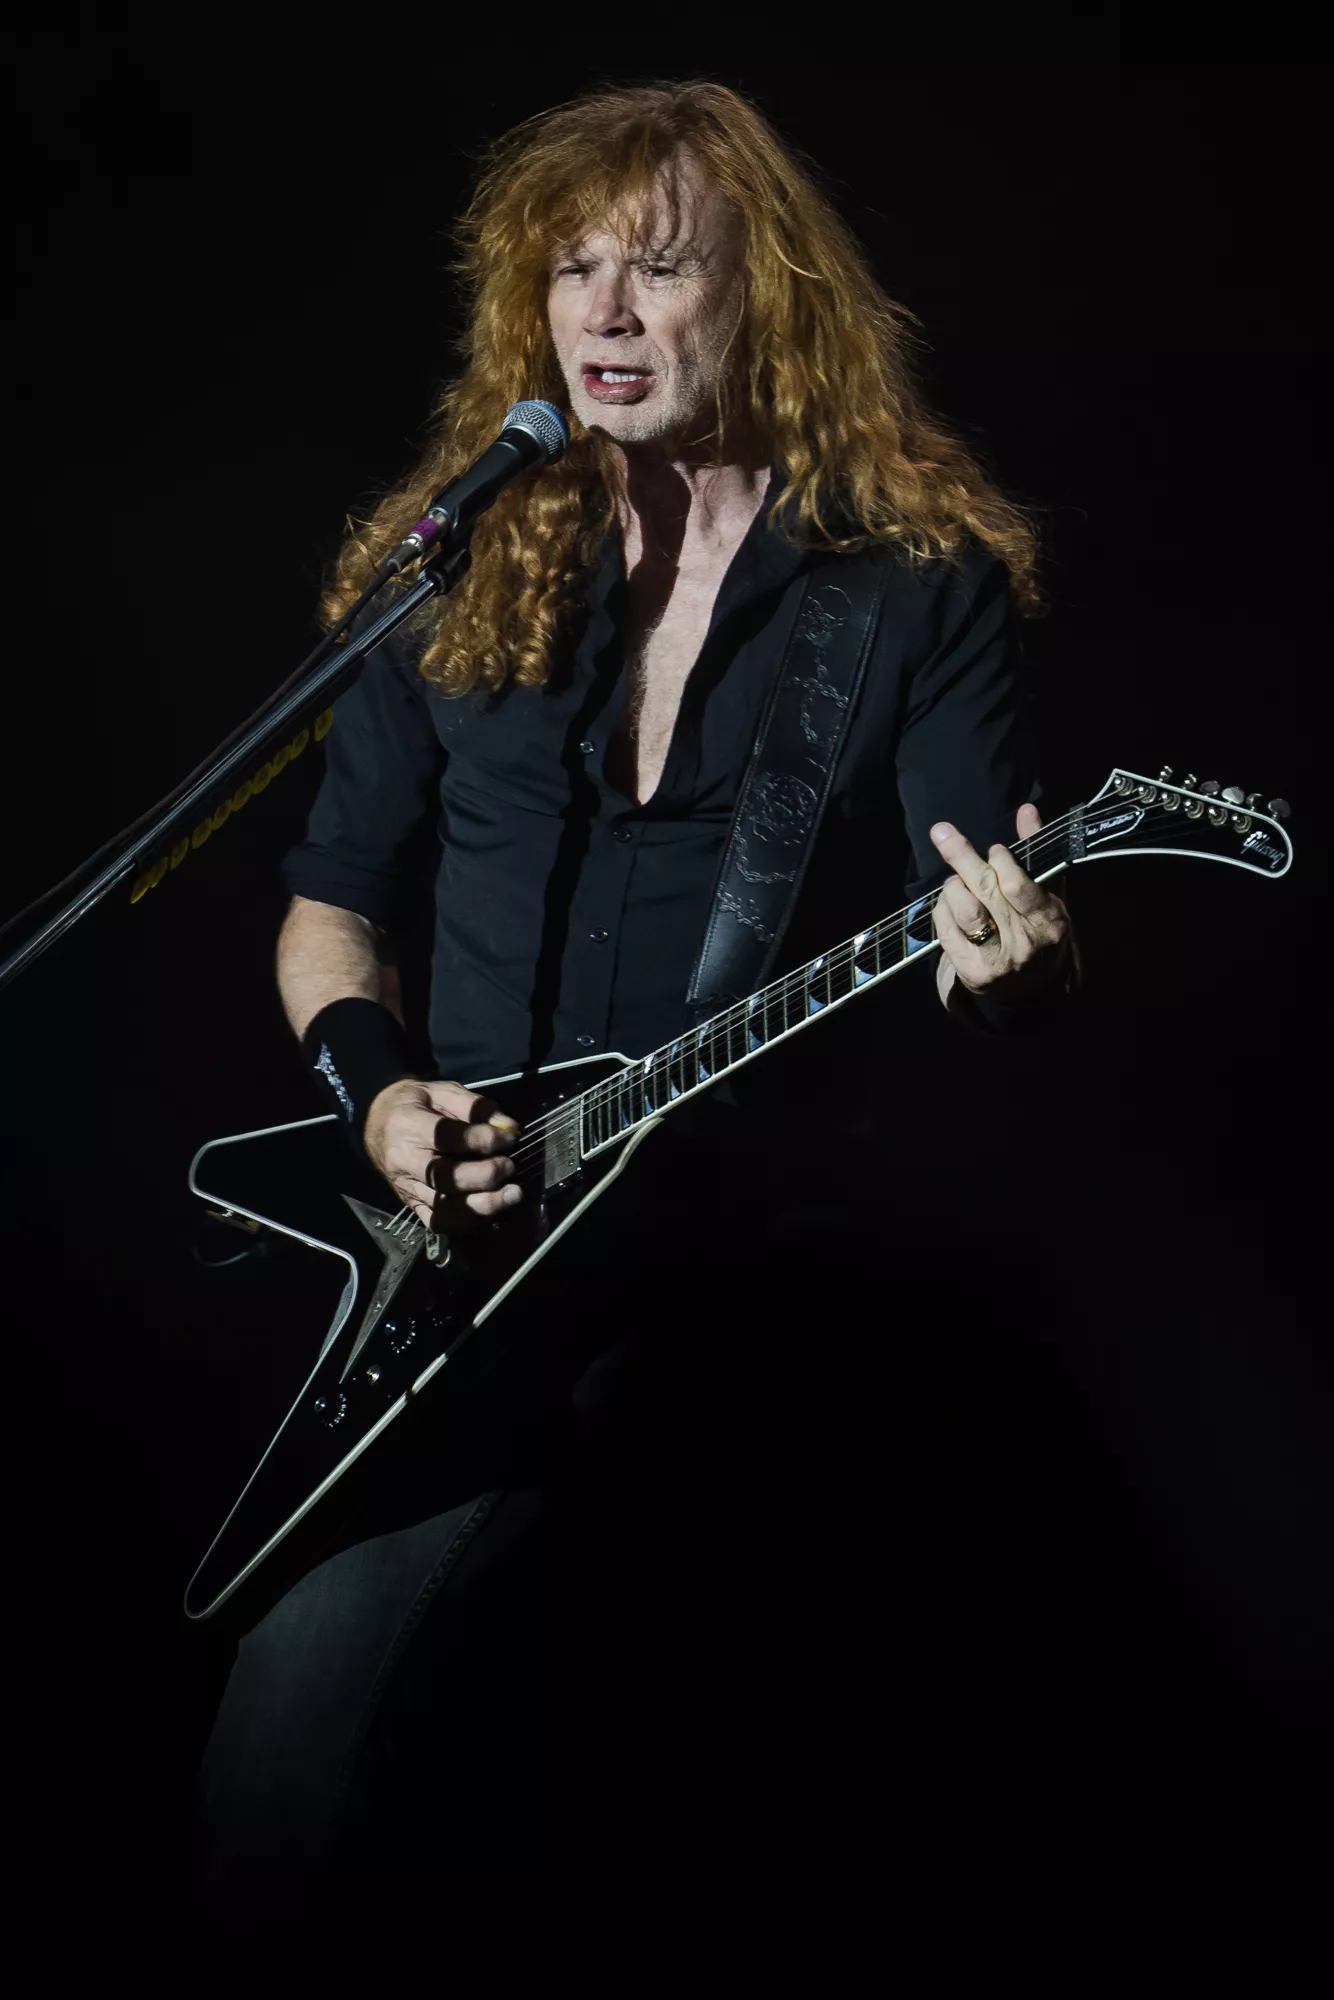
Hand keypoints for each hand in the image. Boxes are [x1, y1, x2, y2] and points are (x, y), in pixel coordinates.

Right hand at [362, 1077, 522, 1229]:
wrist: (376, 1124)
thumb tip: (508, 1127)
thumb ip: (475, 1106)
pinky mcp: (411, 1205)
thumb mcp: (441, 1091)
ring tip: (511, 1195)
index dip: (480, 1139)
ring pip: (443, 1206)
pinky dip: (468, 1220)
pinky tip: (490, 1209)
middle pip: (444, 1177)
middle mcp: (404, 1161)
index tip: (507, 1139)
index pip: (445, 1136)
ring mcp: (406, 1187)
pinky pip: (438, 1221)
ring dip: (483, 1205)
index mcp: (408, 1125)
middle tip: (509, 1167)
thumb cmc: (414, 1105)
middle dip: (484, 1175)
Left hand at [930, 803, 1073, 1002]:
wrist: (1033, 987)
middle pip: (985, 891)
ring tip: (958, 882)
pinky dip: (942, 908)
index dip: (1001, 862)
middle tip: (942, 832)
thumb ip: (1035, 850)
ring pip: (964, 908)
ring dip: (953, 886)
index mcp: (1048, 920)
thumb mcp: (1048, 891)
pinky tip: (950, 904)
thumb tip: (1027, 809)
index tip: (994, 849)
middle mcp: (1024, 942)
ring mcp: (996, 960)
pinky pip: (946, 928)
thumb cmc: (1039, 928)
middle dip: (962, 856)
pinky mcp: (971, 972)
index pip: (1017, 885)